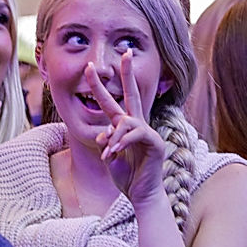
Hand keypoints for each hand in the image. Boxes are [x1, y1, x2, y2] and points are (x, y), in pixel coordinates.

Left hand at [88, 52, 166, 206]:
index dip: (101, 85)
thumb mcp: (110, 157)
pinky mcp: (155, 142)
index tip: (91, 67)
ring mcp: (148, 132)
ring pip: (127, 120)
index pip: (114, 101)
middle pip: (133, 93)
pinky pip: (135, 134)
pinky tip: (114, 154)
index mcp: (125, 127)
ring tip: (109, 153)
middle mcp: (138, 125)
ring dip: (114, 137)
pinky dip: (121, 143)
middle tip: (125, 52)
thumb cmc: (127, 177)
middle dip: (128, 73)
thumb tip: (106, 134)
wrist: (142, 195)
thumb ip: (107, 142)